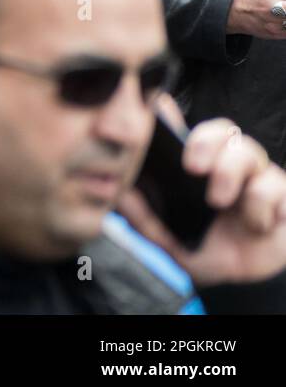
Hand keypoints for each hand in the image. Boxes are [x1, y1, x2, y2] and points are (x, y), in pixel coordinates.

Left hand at [118, 111, 285, 287]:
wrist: (235, 277)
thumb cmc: (198, 245)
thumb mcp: (164, 234)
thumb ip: (142, 215)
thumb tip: (117, 193)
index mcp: (198, 164)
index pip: (188, 129)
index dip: (175, 115)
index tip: (159, 109)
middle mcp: (228, 162)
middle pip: (223, 129)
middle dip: (206, 142)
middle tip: (192, 167)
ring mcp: (257, 176)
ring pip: (250, 152)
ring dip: (231, 176)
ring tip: (218, 202)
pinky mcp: (281, 196)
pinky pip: (275, 187)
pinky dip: (260, 208)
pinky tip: (253, 225)